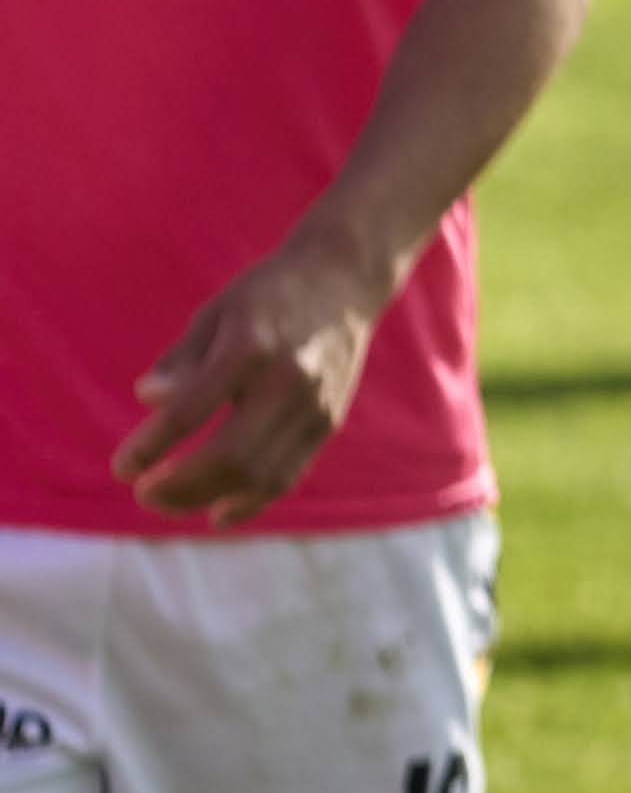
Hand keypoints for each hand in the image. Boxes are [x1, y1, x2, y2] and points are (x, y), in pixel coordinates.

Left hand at [114, 224, 406, 522]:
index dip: (150, 447)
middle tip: (143, 493)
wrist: (345, 280)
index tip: (123, 467)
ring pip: (259, 474)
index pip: (189, 411)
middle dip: (179, 485)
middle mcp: (287, 381)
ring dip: (208, 498)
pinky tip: (218, 512)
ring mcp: (314, 406)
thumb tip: (147, 399)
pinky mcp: (329, 421)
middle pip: (228, 455)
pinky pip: (287, 474)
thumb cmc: (269, 293)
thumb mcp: (216, 311)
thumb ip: (182, 358)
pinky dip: (251, 501)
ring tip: (170, 502)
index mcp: (250, 347)